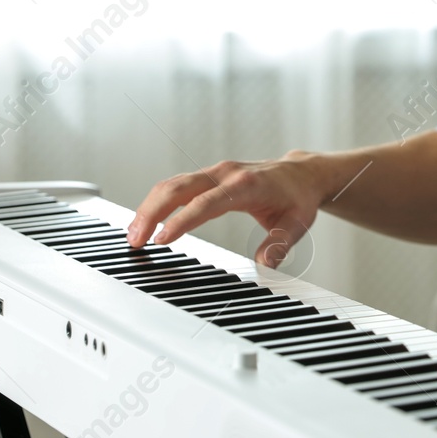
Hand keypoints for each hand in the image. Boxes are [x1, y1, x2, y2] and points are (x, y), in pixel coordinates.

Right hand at [127, 152, 323, 266]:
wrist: (302, 173)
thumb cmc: (298, 198)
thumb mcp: (297, 224)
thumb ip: (280, 244)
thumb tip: (265, 265)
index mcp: (246, 185)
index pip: (206, 202)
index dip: (182, 220)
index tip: (162, 239)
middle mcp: (226, 174)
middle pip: (179, 187)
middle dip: (152, 211)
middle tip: (136, 239)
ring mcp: (215, 172)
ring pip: (173, 184)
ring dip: (150, 206)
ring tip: (134, 233)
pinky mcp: (209, 176)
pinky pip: (178, 185)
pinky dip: (158, 200)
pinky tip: (147, 219)